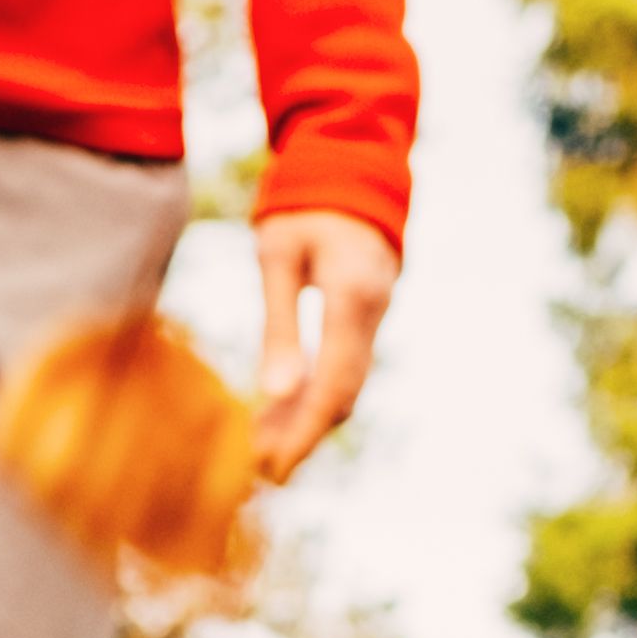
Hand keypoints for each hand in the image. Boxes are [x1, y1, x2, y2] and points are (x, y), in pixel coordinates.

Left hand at [252, 210, 398, 478]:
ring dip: (305, 419)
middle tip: (262, 471)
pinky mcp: (365, 316)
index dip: (303, 434)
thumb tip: (275, 394)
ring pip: (344, 386)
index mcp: (353, 299)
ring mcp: (374, 316)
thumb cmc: (305, 205)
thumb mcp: (278, 256)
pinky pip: (343, 366)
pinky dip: (312, 393)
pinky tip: (278, 409)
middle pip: (342, 397)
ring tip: (262, 446)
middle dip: (302, 436)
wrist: (351, 166)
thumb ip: (279, 325)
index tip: (272, 467)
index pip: (332, 387)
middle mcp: (372, 314)